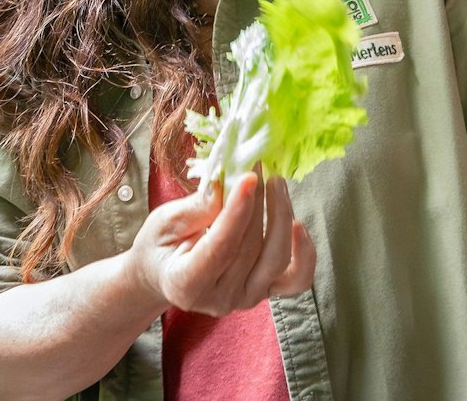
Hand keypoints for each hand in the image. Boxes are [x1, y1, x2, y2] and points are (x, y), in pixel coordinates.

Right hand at [125, 173, 316, 315]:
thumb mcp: (164, 222)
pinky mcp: (266, 292)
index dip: (237, 212)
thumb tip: (229, 182)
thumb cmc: (161, 244)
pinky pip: (297, 279)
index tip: (249, 177)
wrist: (164, 273)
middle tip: (260, 166)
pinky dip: (305, 253)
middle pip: (250, 249)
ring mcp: (246, 299)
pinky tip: (299, 224)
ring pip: (276, 259)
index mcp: (186, 284)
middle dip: (258, 203)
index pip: (220, 249)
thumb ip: (196, 208)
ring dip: (280, 216)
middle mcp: (220, 299)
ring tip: (276, 182)